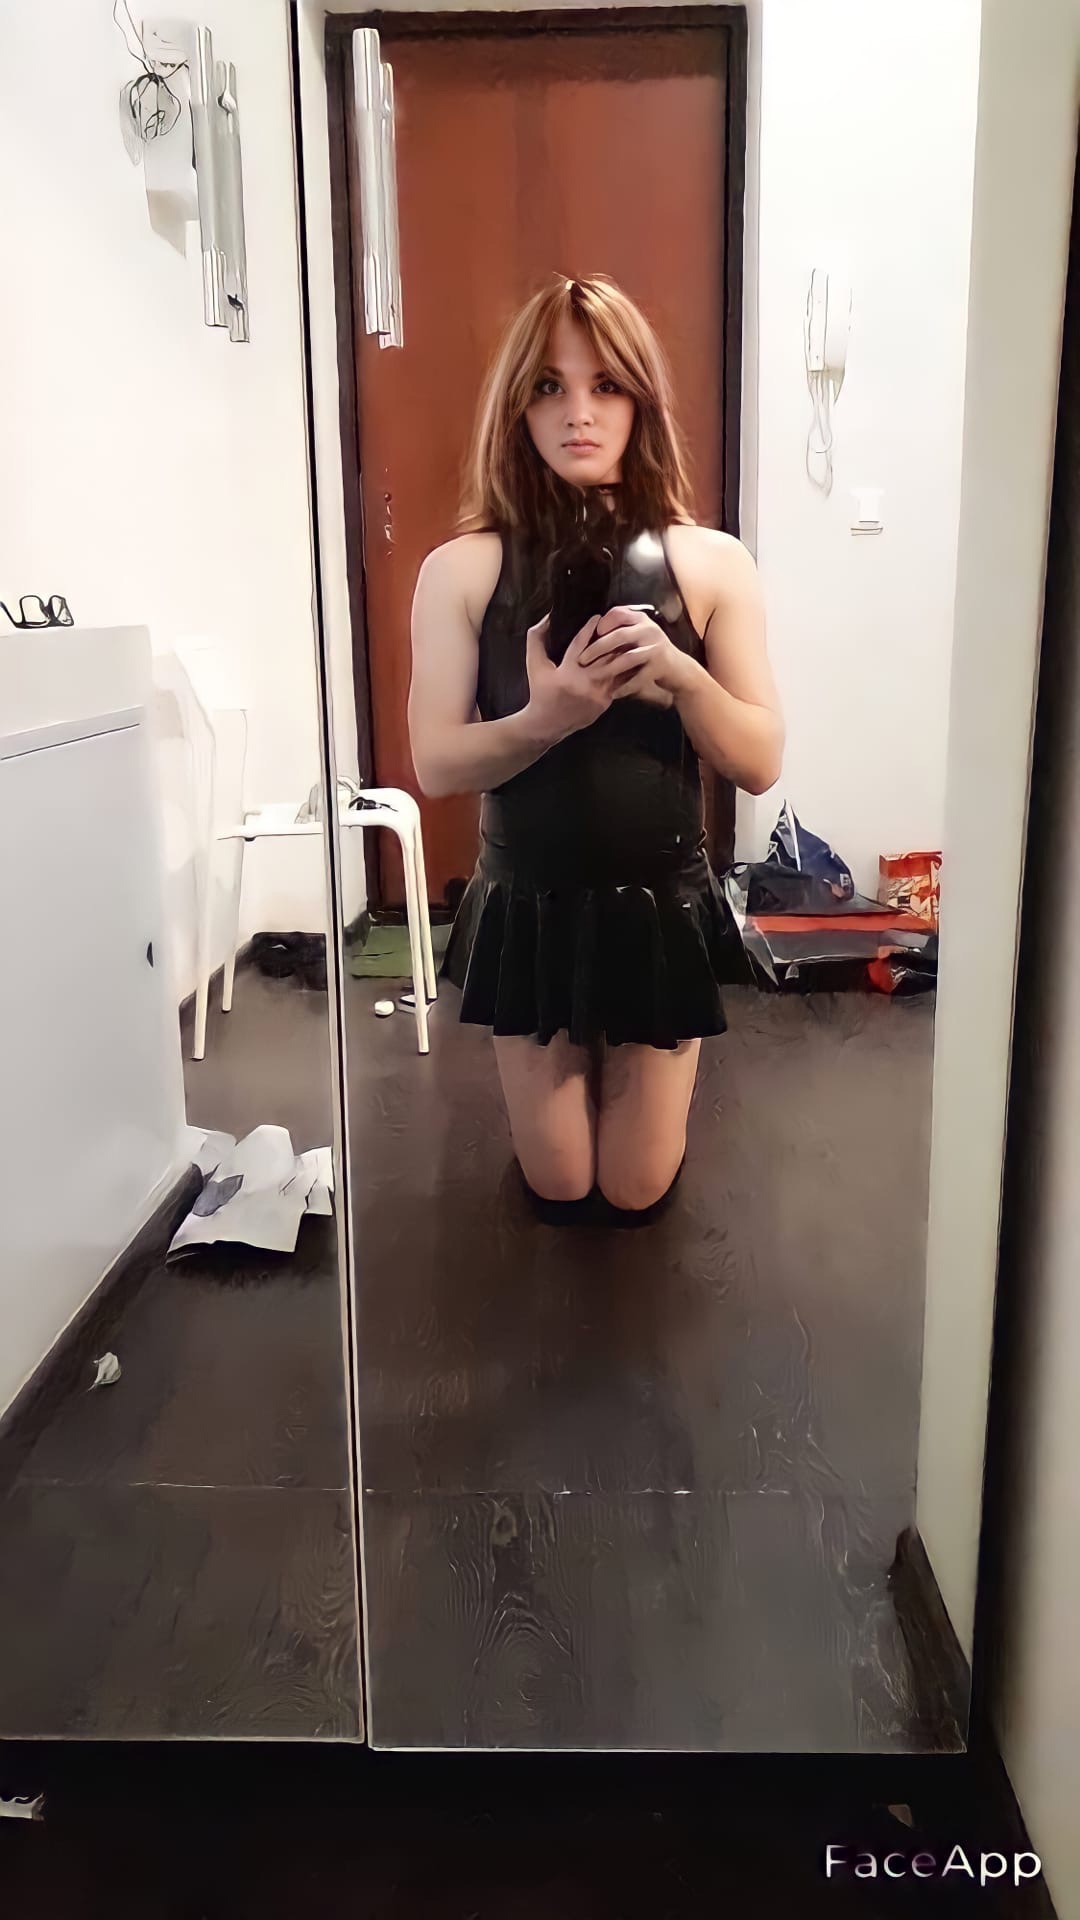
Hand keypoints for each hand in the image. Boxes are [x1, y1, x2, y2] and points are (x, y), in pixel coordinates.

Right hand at [523, 611, 626, 743]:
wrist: (547, 724)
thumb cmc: (540, 691)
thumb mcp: (534, 665)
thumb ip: (536, 639)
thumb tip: (548, 618)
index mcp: (566, 672)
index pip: (580, 644)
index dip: (589, 628)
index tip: (598, 616)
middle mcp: (583, 683)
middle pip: (605, 656)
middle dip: (617, 641)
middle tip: (626, 626)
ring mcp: (596, 694)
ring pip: (616, 670)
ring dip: (628, 656)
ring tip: (637, 642)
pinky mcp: (604, 703)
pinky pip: (619, 684)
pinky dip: (628, 672)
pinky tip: (636, 661)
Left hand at [578, 606, 693, 708]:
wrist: (680, 670)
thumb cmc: (652, 652)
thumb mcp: (640, 635)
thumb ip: (623, 629)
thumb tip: (593, 626)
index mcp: (642, 620)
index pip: (618, 613)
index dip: (603, 623)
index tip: (591, 635)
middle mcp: (650, 630)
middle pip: (619, 635)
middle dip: (597, 648)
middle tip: (581, 660)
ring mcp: (656, 648)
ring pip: (628, 658)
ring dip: (608, 669)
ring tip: (594, 678)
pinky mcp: (660, 667)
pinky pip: (639, 678)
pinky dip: (625, 687)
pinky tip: (614, 694)